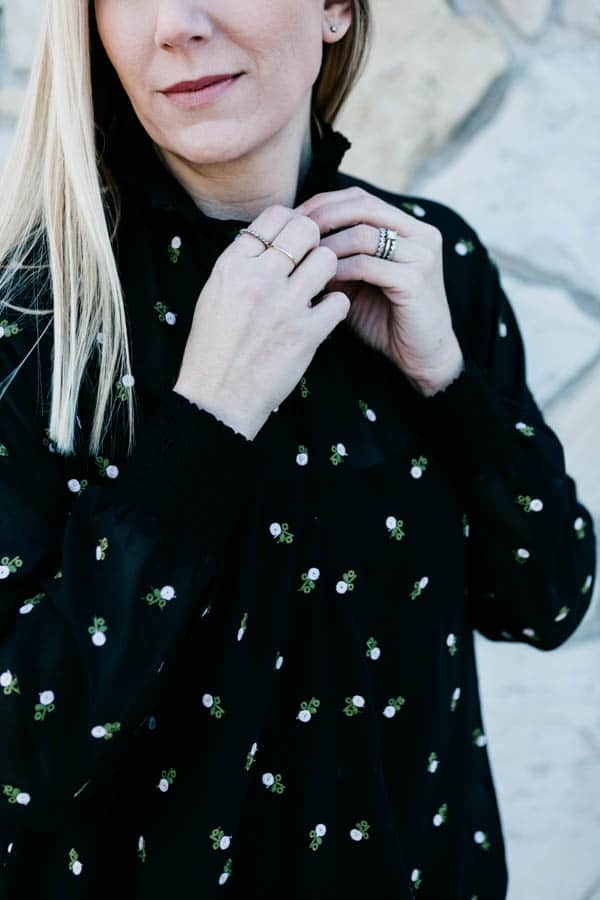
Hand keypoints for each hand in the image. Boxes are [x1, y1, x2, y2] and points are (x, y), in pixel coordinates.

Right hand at [173, 206, 349, 439]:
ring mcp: (285, 306)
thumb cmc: (214, 347)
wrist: (218, 398)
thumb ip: (242, 263)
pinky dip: (336, 307)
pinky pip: (340, 302)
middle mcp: (259, 279)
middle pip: (306, 230)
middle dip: (314, 241)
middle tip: (310, 260)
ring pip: (327, 260)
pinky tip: (323, 316)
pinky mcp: (307, 334)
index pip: (275, 217)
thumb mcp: (215, 293)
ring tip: (317, 287)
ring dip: (328, 271)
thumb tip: (271, 237)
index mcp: (233, 265)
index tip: (293, 240)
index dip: (291, 223)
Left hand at [294, 186, 464, 395]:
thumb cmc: (385, 319)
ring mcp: (422, 256)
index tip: (293, 219)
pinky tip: (321, 281)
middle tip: (293, 233)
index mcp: (409, 227)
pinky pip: (368, 266)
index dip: (324, 203)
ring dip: (328, 246)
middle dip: (322, 216)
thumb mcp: (357, 281)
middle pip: (363, 207)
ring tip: (304, 260)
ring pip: (363, 235)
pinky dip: (340, 270)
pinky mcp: (416, 281)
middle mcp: (421, 234)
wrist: (422, 356)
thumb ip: (337, 257)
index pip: (360, 198)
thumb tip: (294, 239)